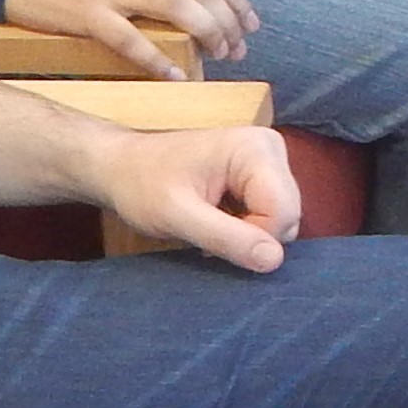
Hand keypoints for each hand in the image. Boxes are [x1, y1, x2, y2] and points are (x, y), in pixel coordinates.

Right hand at [3, 0, 253, 75]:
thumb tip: (186, 0)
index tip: (251, 23)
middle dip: (228, 23)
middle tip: (237, 51)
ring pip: (179, 9)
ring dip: (206, 35)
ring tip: (218, 59)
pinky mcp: (87, 14)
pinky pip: (131, 39)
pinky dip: (158, 59)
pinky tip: (175, 76)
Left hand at [82, 120, 302, 272]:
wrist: (120, 167)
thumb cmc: (141, 186)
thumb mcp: (177, 216)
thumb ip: (226, 237)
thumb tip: (274, 260)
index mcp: (254, 149)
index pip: (283, 212)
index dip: (253, 239)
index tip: (210, 242)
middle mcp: (270, 147)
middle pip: (288, 214)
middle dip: (252, 236)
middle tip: (207, 235)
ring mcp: (267, 159)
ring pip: (281, 217)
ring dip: (248, 234)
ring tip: (209, 227)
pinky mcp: (260, 171)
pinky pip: (270, 212)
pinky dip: (246, 226)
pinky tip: (217, 221)